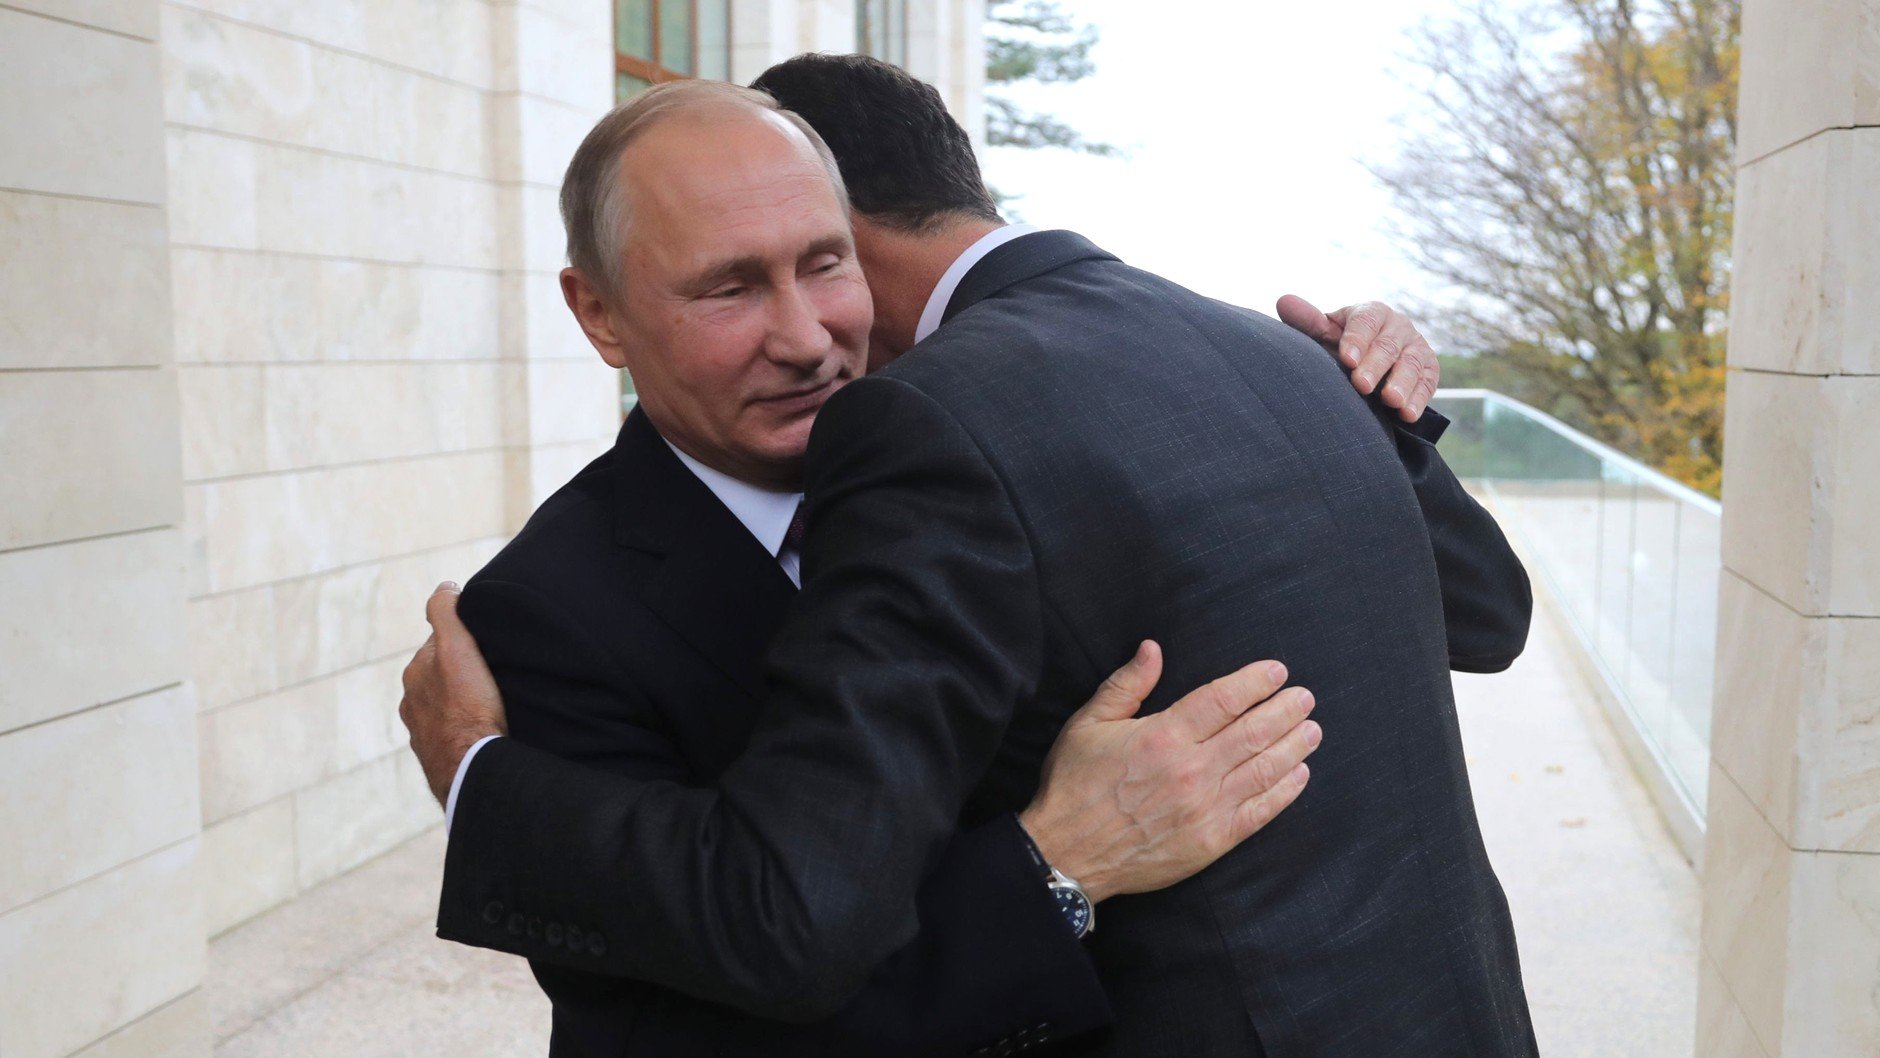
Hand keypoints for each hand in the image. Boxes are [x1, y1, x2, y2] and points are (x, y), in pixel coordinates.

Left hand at [399, 582, 506, 806]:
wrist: (471, 767)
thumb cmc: (467, 707)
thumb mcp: (457, 648)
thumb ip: (446, 613)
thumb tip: (444, 586)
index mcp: (415, 673)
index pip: (440, 643)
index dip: (465, 639)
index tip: (487, 643)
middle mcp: (412, 702)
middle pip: (442, 675)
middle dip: (462, 672)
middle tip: (494, 672)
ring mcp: (422, 733)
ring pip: (446, 706)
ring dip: (463, 702)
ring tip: (492, 703)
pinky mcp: (438, 758)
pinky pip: (452, 734)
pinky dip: (464, 727)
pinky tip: (483, 730)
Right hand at [1017, 642, 1318, 902]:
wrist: (1067, 853)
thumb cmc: (1074, 785)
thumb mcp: (1088, 724)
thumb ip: (1126, 684)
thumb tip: (1153, 648)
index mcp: (1162, 736)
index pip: (1222, 700)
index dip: (1254, 682)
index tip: (1277, 672)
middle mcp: (1190, 770)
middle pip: (1252, 732)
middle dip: (1284, 711)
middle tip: (1305, 697)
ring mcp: (1204, 808)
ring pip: (1263, 769)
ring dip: (1293, 746)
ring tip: (1312, 730)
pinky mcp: (1211, 842)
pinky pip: (1258, 813)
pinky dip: (1284, 792)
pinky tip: (1299, 775)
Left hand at [1276, 295, 1439, 421]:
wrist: (1371, 363)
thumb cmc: (1342, 346)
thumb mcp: (1325, 335)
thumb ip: (1308, 321)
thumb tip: (1283, 302)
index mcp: (1371, 312)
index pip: (1366, 321)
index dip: (1357, 340)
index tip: (1346, 359)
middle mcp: (1397, 325)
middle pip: (1389, 344)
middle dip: (1376, 365)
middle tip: (1361, 385)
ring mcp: (1416, 346)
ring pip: (1413, 362)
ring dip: (1402, 382)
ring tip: (1390, 400)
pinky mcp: (1429, 368)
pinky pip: (1428, 382)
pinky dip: (1419, 399)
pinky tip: (1407, 414)